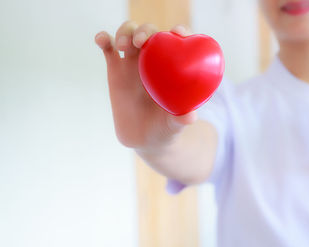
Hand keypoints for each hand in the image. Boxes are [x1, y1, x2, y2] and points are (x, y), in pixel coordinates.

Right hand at [94, 21, 196, 148]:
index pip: (179, 41)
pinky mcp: (115, 69)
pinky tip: (101, 40)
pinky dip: (104, 39)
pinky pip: (108, 48)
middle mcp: (154, 60)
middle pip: (150, 33)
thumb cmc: (165, 127)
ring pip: (128, 34)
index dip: (180, 30)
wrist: (144, 138)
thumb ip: (181, 119)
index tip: (178, 33)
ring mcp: (133, 63)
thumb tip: (191, 117)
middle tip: (141, 41)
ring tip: (124, 45)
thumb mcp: (174, 124)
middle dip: (145, 31)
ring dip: (125, 32)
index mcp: (173, 66)